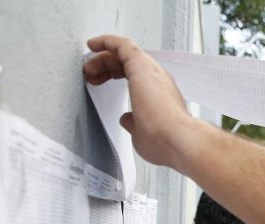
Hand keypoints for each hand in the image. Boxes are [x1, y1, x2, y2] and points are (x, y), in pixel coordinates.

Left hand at [83, 35, 196, 170]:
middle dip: (106, 67)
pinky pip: (122, 44)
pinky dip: (106, 41)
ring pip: (124, 53)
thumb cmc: (165, 140)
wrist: (177, 139)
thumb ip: (132, 123)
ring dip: (103, 58)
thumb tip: (126, 120)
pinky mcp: (141, 64)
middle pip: (127, 63)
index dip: (113, 76)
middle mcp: (157, 79)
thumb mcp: (141, 133)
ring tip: (88, 67)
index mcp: (159, 94)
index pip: (134, 75)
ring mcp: (151, 71)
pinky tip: (93, 44)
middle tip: (90, 76)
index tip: (98, 82)